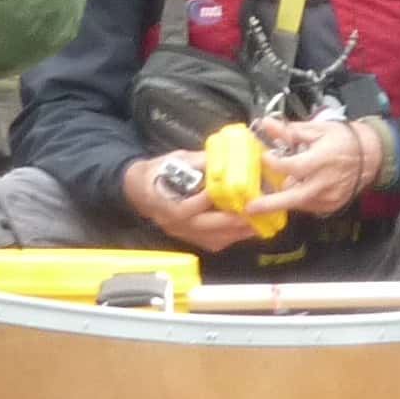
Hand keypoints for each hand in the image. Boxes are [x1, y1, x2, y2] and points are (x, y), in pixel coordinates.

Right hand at [122, 151, 258, 252]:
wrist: (140, 190)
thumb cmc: (158, 172)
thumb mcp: (175, 160)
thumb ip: (198, 161)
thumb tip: (223, 156)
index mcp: (164, 201)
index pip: (186, 207)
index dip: (207, 201)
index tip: (229, 191)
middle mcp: (173, 223)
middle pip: (204, 227)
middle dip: (231, 221)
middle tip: (254, 213)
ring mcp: (182, 233)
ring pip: (212, 239)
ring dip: (237, 232)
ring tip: (260, 222)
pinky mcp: (190, 238)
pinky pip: (213, 242)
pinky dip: (232, 236)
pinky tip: (248, 228)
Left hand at [249, 114, 379, 221]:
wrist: (370, 156)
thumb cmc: (343, 140)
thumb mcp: (316, 130)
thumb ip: (289, 131)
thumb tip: (266, 123)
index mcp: (322, 160)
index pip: (293, 167)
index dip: (276, 163)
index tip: (265, 157)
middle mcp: (325, 183)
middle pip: (294, 197)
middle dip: (270, 204)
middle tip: (250, 207)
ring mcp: (329, 197)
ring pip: (298, 202)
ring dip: (283, 196)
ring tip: (274, 188)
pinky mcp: (330, 206)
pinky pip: (307, 205)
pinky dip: (297, 198)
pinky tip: (294, 188)